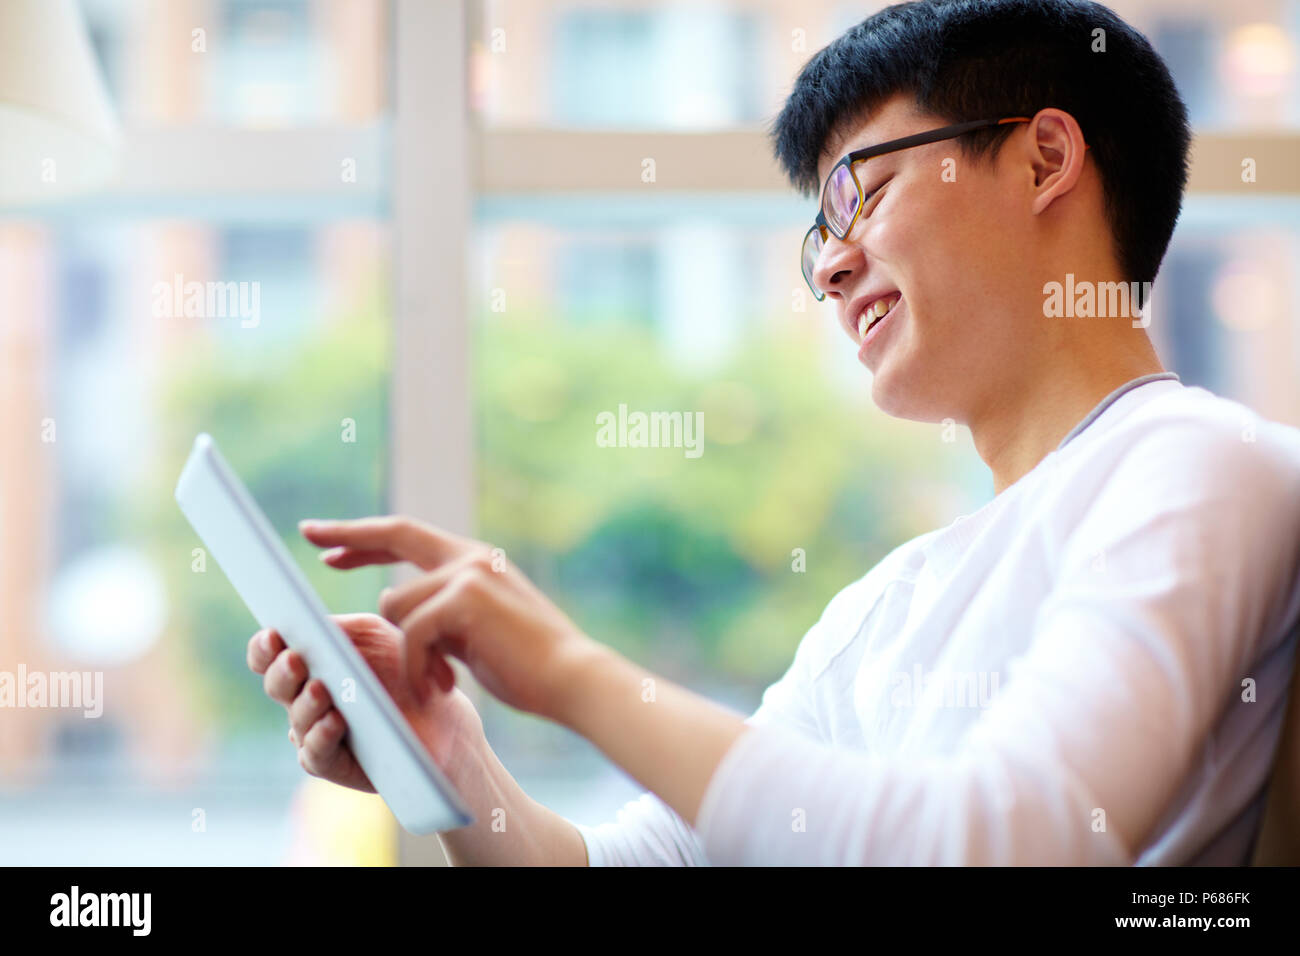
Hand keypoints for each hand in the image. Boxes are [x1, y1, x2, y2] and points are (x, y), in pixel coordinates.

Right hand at [246, 612, 485, 790]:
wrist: (442, 713)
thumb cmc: (403, 667)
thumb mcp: (375, 636)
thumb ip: (341, 628)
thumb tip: (309, 623)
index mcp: (308, 664)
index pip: (269, 656)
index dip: (264, 647)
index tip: (273, 635)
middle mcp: (304, 700)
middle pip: (276, 686)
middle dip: (283, 672)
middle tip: (296, 660)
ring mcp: (315, 733)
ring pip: (297, 720)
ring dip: (306, 704)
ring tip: (321, 689)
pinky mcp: (335, 765)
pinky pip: (316, 753)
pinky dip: (322, 736)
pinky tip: (335, 721)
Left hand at [299, 516, 602, 720]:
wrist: (572, 678)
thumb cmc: (530, 667)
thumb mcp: (478, 632)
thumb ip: (444, 616)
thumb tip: (405, 617)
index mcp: (475, 560)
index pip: (409, 535)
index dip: (367, 538)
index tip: (329, 543)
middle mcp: (470, 556)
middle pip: (395, 531)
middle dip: (348, 534)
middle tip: (308, 533)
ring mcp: (467, 573)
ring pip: (396, 605)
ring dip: (406, 652)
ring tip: (439, 682)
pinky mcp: (464, 599)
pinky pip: (411, 634)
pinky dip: (416, 668)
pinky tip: (441, 688)